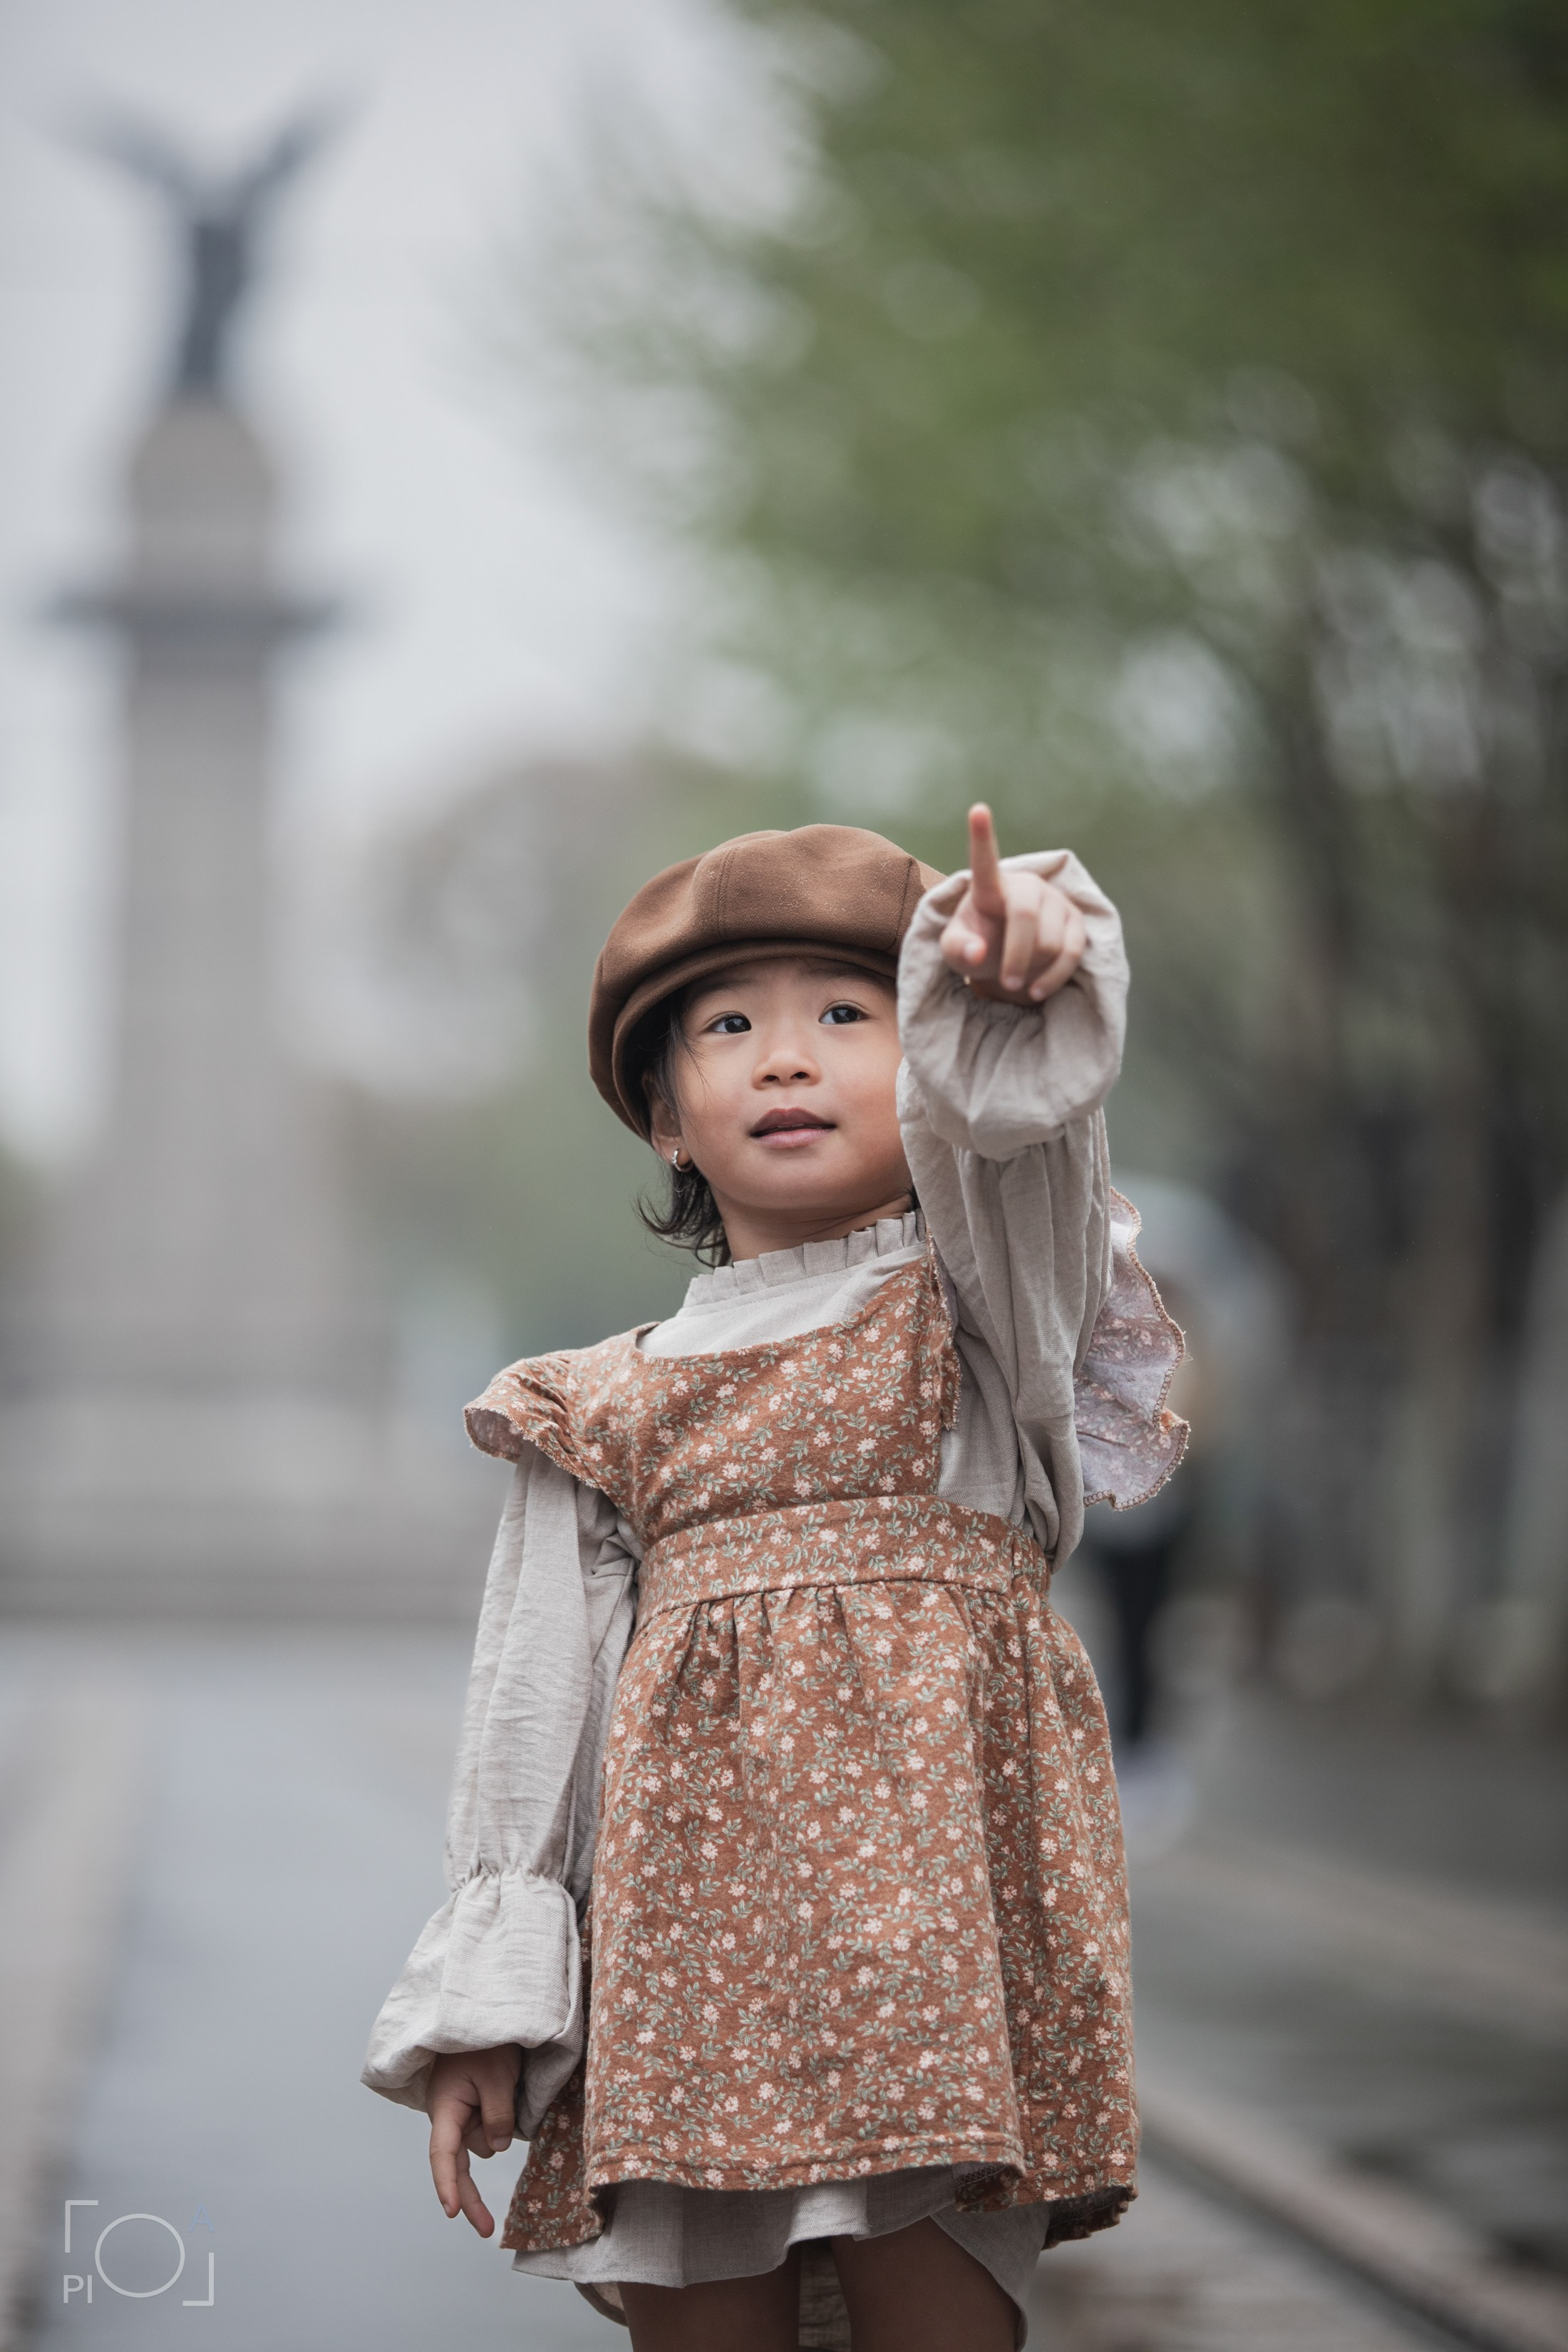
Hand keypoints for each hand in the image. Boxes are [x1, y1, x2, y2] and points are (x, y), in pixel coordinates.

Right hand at [428, 2044, 521, 2235]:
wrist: (484, 2011)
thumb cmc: (485, 2041)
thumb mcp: (497, 2076)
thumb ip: (498, 2114)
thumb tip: (498, 2148)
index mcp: (446, 2108)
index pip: (443, 2155)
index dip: (447, 2185)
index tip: (452, 2213)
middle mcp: (449, 2116)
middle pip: (459, 2163)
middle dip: (471, 2195)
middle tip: (487, 2230)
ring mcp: (460, 2113)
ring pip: (484, 2142)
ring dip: (498, 2127)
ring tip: (507, 2082)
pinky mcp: (473, 2108)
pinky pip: (488, 2128)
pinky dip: (499, 2123)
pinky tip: (507, 2093)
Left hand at [939, 805, 1086, 1004]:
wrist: (1009, 958)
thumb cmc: (977, 945)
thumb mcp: (956, 952)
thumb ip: (957, 950)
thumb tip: (979, 952)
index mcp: (989, 886)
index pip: (984, 861)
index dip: (981, 836)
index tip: (977, 809)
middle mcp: (1025, 886)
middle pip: (1025, 916)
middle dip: (1016, 955)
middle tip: (1005, 983)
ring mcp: (1054, 901)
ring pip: (1050, 941)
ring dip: (1031, 969)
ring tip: (1016, 978)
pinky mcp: (1077, 922)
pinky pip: (1071, 954)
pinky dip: (1052, 978)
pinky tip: (1036, 991)